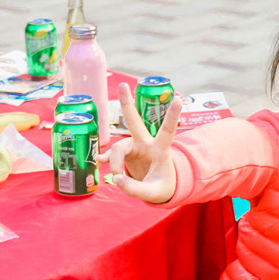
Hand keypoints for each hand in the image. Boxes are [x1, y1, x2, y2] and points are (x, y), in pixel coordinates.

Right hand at [97, 82, 181, 203]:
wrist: (158, 189)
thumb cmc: (162, 188)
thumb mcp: (153, 194)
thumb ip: (135, 189)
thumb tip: (116, 179)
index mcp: (160, 150)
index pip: (167, 130)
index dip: (172, 115)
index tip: (178, 98)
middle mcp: (146, 144)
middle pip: (134, 122)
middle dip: (127, 104)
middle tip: (123, 85)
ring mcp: (134, 148)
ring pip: (118, 148)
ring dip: (115, 163)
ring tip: (117, 178)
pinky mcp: (125, 155)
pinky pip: (111, 154)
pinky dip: (106, 158)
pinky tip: (99, 160)